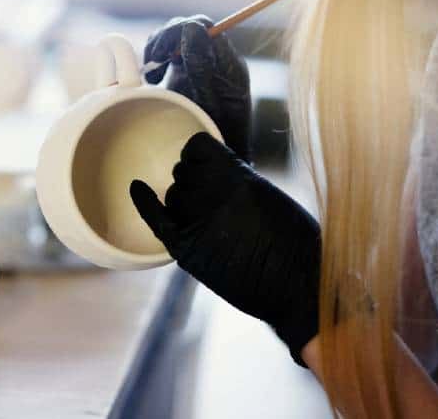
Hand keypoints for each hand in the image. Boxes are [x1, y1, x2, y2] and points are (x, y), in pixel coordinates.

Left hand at [130, 132, 320, 365]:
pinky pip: (156, 217)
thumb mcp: (273, 199)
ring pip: (173, 196)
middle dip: (192, 181)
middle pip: (183, 174)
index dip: (198, 156)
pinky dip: (144, 201)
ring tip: (204, 216)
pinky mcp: (188, 250)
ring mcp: (198, 222)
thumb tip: (223, 179)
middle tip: (209, 199)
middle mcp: (212, 194)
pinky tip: (137, 187)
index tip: (205, 165)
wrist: (300, 289)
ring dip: (181, 201)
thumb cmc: (298, 246)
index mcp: (238, 176)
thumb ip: (242, 184)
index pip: (198, 148)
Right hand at [144, 15, 251, 162]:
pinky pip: (170, 53)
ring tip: (152, 75)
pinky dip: (156, 59)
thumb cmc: (218, 140)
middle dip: (164, 40)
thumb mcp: (208, 105)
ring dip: (158, 48)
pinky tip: (152, 78)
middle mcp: (216, 62)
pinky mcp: (187, 75)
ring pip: (177, 38)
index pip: (205, 28)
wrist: (218, 164)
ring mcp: (201, 67)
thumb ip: (201, 68)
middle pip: (189, 28)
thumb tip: (191, 28)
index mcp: (228, 65)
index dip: (178, 32)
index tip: (160, 56)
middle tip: (152, 67)